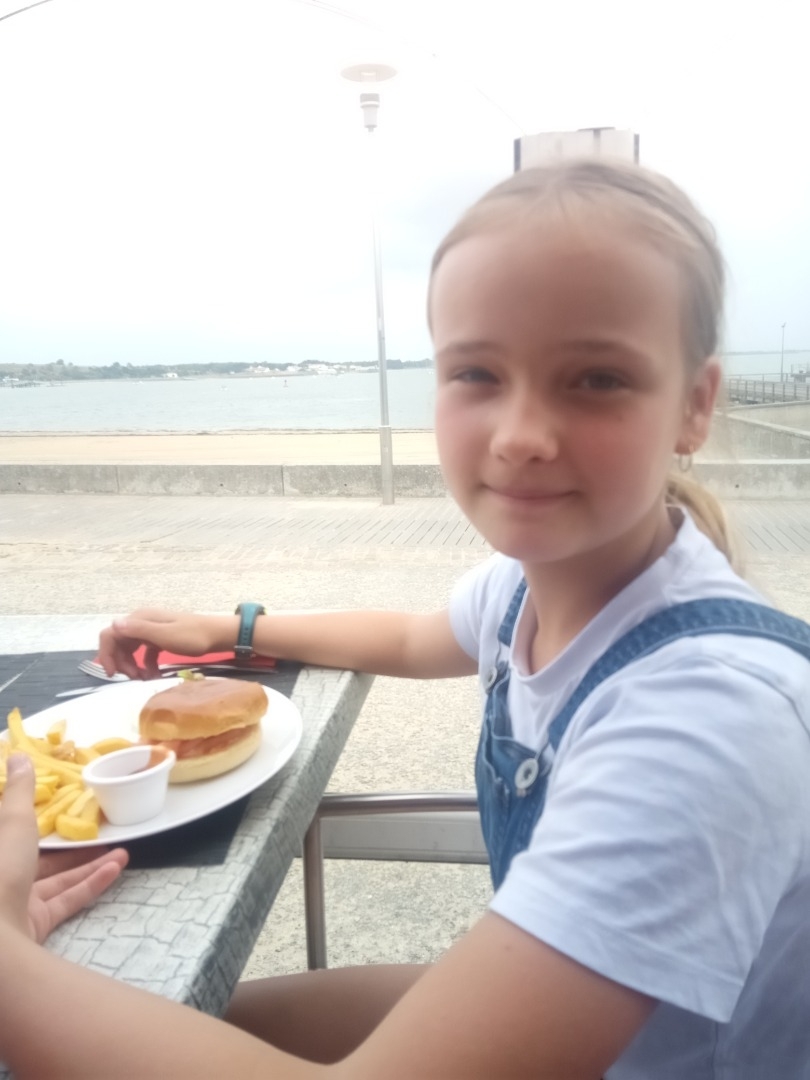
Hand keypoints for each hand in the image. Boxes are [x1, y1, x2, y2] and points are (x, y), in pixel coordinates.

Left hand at [1, 755, 128, 943]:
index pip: (12, 828)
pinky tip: (116, 869)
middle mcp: (2, 874)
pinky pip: (66, 900)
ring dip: (89, 863)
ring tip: (122, 851)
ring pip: (56, 878)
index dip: (34, 816)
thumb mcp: (11, 820)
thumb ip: (19, 790)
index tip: (60, 804)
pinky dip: (91, 884)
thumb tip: (18, 756)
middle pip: (37, 855)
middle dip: (70, 843)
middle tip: (99, 830)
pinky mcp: (35, 924)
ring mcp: (16, 903)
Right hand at [97, 608, 231, 678]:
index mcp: (140, 619)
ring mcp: (152, 630)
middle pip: (118, 643)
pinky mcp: (161, 638)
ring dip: (132, 665)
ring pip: (131, 649)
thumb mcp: (164, 636)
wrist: (218, 635)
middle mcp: (142, 622)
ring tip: (142, 679)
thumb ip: (139, 631)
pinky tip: (153, 675)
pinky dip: (145, 664)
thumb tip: (113, 624)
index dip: (106, 654)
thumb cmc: (193, 636)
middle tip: (132, 678)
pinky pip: (145, 652)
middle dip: (121, 662)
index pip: (110, 634)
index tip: (113, 674)